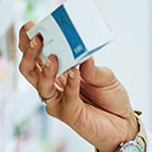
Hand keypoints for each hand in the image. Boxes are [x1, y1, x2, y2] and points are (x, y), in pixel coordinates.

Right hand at [17, 22, 135, 151]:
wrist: (123, 125)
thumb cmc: (111, 99)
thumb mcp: (106, 77)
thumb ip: (93, 68)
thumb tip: (84, 57)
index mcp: (59, 74)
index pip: (37, 57)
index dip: (28, 42)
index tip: (29, 26)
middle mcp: (54, 87)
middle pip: (29, 70)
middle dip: (29, 53)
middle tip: (36, 37)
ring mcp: (58, 102)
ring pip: (40, 85)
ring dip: (45, 69)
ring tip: (53, 55)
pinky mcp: (69, 114)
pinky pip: (65, 98)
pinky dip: (70, 84)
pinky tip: (74, 73)